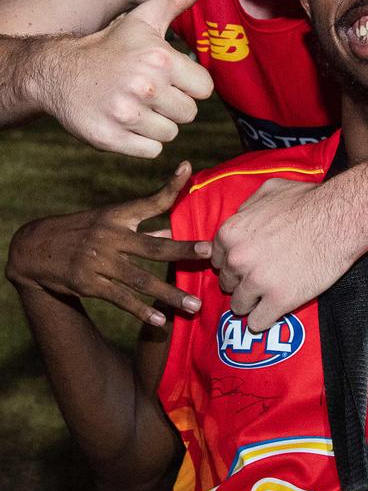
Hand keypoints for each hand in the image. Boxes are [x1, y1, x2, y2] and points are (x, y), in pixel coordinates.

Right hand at [6, 161, 211, 324]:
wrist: (35, 249)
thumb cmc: (83, 232)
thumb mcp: (109, 223)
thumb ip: (142, 229)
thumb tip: (173, 235)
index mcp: (117, 216)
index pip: (149, 201)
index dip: (170, 186)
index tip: (187, 170)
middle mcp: (110, 236)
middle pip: (152, 246)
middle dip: (182, 250)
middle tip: (209, 253)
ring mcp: (99, 261)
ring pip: (140, 279)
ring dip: (169, 293)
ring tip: (194, 304)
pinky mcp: (89, 284)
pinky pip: (120, 299)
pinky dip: (141, 310)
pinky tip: (160, 321)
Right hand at [40, 0, 213, 156]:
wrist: (59, 72)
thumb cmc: (111, 46)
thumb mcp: (144, 19)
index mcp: (160, 58)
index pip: (204, 88)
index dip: (189, 84)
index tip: (169, 78)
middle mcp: (145, 86)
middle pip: (189, 113)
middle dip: (173, 105)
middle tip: (149, 92)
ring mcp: (127, 115)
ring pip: (171, 133)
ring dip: (157, 123)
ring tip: (136, 105)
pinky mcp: (112, 139)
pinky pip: (151, 151)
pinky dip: (142, 141)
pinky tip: (126, 122)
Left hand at [212, 178, 357, 330]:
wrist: (339, 219)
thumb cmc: (308, 201)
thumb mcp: (268, 190)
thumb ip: (246, 206)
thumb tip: (238, 217)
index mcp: (230, 232)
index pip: (216, 259)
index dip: (234, 262)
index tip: (248, 264)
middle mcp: (237, 259)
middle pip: (227, 283)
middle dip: (242, 282)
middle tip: (263, 277)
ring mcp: (257, 282)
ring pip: (239, 306)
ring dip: (252, 303)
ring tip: (269, 295)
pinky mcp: (279, 301)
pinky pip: (257, 323)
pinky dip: (266, 319)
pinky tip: (277, 309)